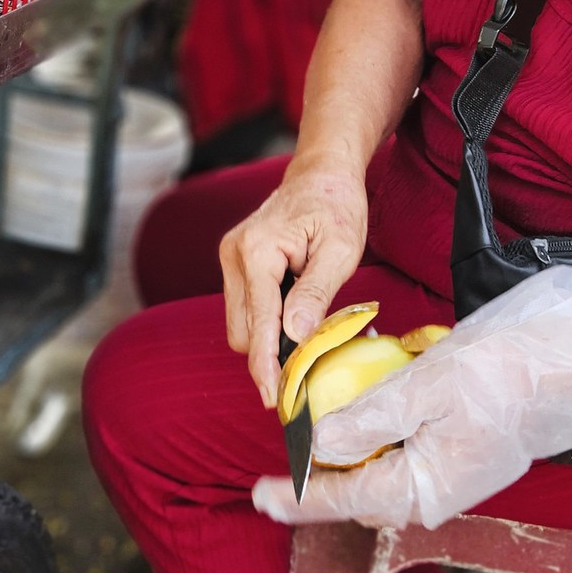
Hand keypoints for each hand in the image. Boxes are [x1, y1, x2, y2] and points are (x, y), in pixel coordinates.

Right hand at [220, 162, 368, 408]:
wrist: (322, 174)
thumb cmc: (337, 206)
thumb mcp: (341, 251)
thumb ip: (316, 293)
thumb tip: (295, 336)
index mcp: (257, 252)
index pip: (258, 323)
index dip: (266, 364)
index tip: (273, 399)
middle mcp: (234, 255)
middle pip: (242, 330)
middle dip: (269, 350)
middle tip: (310, 358)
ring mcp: (231, 258)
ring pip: (240, 323)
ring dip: (269, 334)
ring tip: (307, 317)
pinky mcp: (236, 263)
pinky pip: (245, 308)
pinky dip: (267, 319)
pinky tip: (294, 306)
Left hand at [251, 267, 571, 527]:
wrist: (571, 369)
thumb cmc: (500, 376)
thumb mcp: (420, 389)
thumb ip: (365, 422)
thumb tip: (317, 448)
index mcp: (419, 490)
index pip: (341, 499)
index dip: (295, 496)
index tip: (259, 494)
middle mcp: (433, 496)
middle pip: (358, 492)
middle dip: (321, 475)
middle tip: (286, 449)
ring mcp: (451, 479)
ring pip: (382, 474)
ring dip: (352, 453)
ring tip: (325, 424)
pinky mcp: (463, 459)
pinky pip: (407, 457)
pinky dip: (383, 437)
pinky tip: (372, 409)